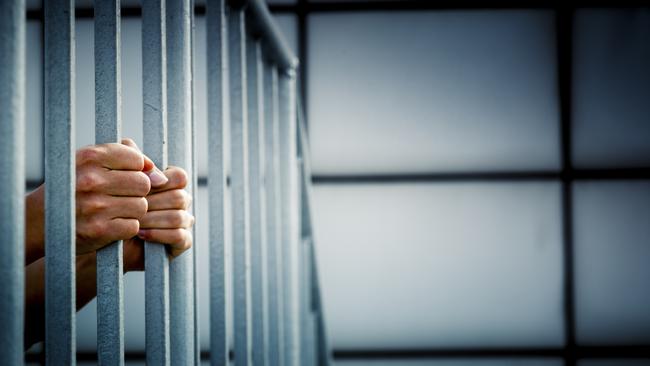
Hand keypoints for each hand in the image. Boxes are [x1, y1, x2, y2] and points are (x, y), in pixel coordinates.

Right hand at [75, 139, 167, 254]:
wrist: (39, 221)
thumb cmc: (72, 188)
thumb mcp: (89, 163)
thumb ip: (124, 157)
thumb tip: (159, 175)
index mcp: (90, 157)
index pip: (137, 159)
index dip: (136, 170)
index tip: (123, 177)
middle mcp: (91, 180)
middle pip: (144, 184)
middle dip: (137, 191)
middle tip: (120, 196)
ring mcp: (95, 207)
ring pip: (141, 206)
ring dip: (133, 210)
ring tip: (114, 210)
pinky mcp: (99, 231)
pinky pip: (133, 225)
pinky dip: (126, 227)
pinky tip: (111, 224)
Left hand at [123, 166, 193, 270]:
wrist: (109, 240)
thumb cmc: (114, 210)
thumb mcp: (121, 187)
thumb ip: (132, 171)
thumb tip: (142, 159)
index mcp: (172, 185)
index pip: (179, 177)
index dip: (165, 180)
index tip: (144, 186)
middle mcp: (181, 203)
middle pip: (178, 197)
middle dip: (152, 204)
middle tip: (130, 208)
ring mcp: (184, 223)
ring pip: (177, 217)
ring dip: (152, 220)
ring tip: (134, 222)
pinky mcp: (183, 243)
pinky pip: (178, 236)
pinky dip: (158, 234)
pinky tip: (141, 234)